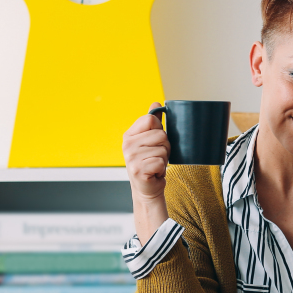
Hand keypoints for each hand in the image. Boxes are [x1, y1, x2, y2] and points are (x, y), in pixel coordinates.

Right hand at [123, 102, 169, 239]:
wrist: (147, 188)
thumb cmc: (150, 163)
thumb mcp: (150, 141)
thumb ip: (153, 123)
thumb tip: (156, 103)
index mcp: (129, 135)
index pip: (150, 119)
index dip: (158, 129)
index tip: (154, 141)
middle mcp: (127, 145)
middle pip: (160, 134)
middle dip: (164, 146)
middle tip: (156, 156)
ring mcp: (131, 158)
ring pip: (162, 149)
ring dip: (164, 158)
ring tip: (155, 164)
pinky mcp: (138, 170)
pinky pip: (161, 161)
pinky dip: (161, 168)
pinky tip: (154, 172)